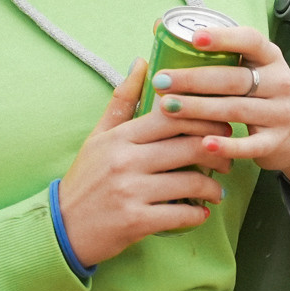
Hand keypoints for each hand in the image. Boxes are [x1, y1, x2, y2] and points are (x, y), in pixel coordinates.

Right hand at [56, 59, 232, 266]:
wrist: (62, 228)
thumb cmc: (85, 180)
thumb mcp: (98, 137)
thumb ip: (122, 101)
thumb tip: (141, 62)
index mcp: (119, 137)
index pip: (172, 116)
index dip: (204, 118)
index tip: (219, 126)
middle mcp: (125, 160)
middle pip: (190, 146)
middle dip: (218, 152)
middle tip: (226, 159)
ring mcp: (130, 191)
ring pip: (191, 182)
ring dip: (212, 188)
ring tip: (216, 191)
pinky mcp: (136, 221)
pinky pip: (181, 215)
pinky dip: (197, 214)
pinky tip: (200, 212)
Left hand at [146, 23, 289, 186]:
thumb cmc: (264, 93)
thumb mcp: (252, 68)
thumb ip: (217, 53)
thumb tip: (160, 26)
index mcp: (270, 58)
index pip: (250, 41)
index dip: (223, 38)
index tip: (194, 38)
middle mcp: (279, 82)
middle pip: (234, 79)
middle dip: (194, 79)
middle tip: (162, 80)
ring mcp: (279, 113)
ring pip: (236, 109)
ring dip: (199, 109)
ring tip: (167, 107)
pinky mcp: (276, 142)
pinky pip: (249, 145)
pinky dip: (227, 145)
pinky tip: (204, 144)